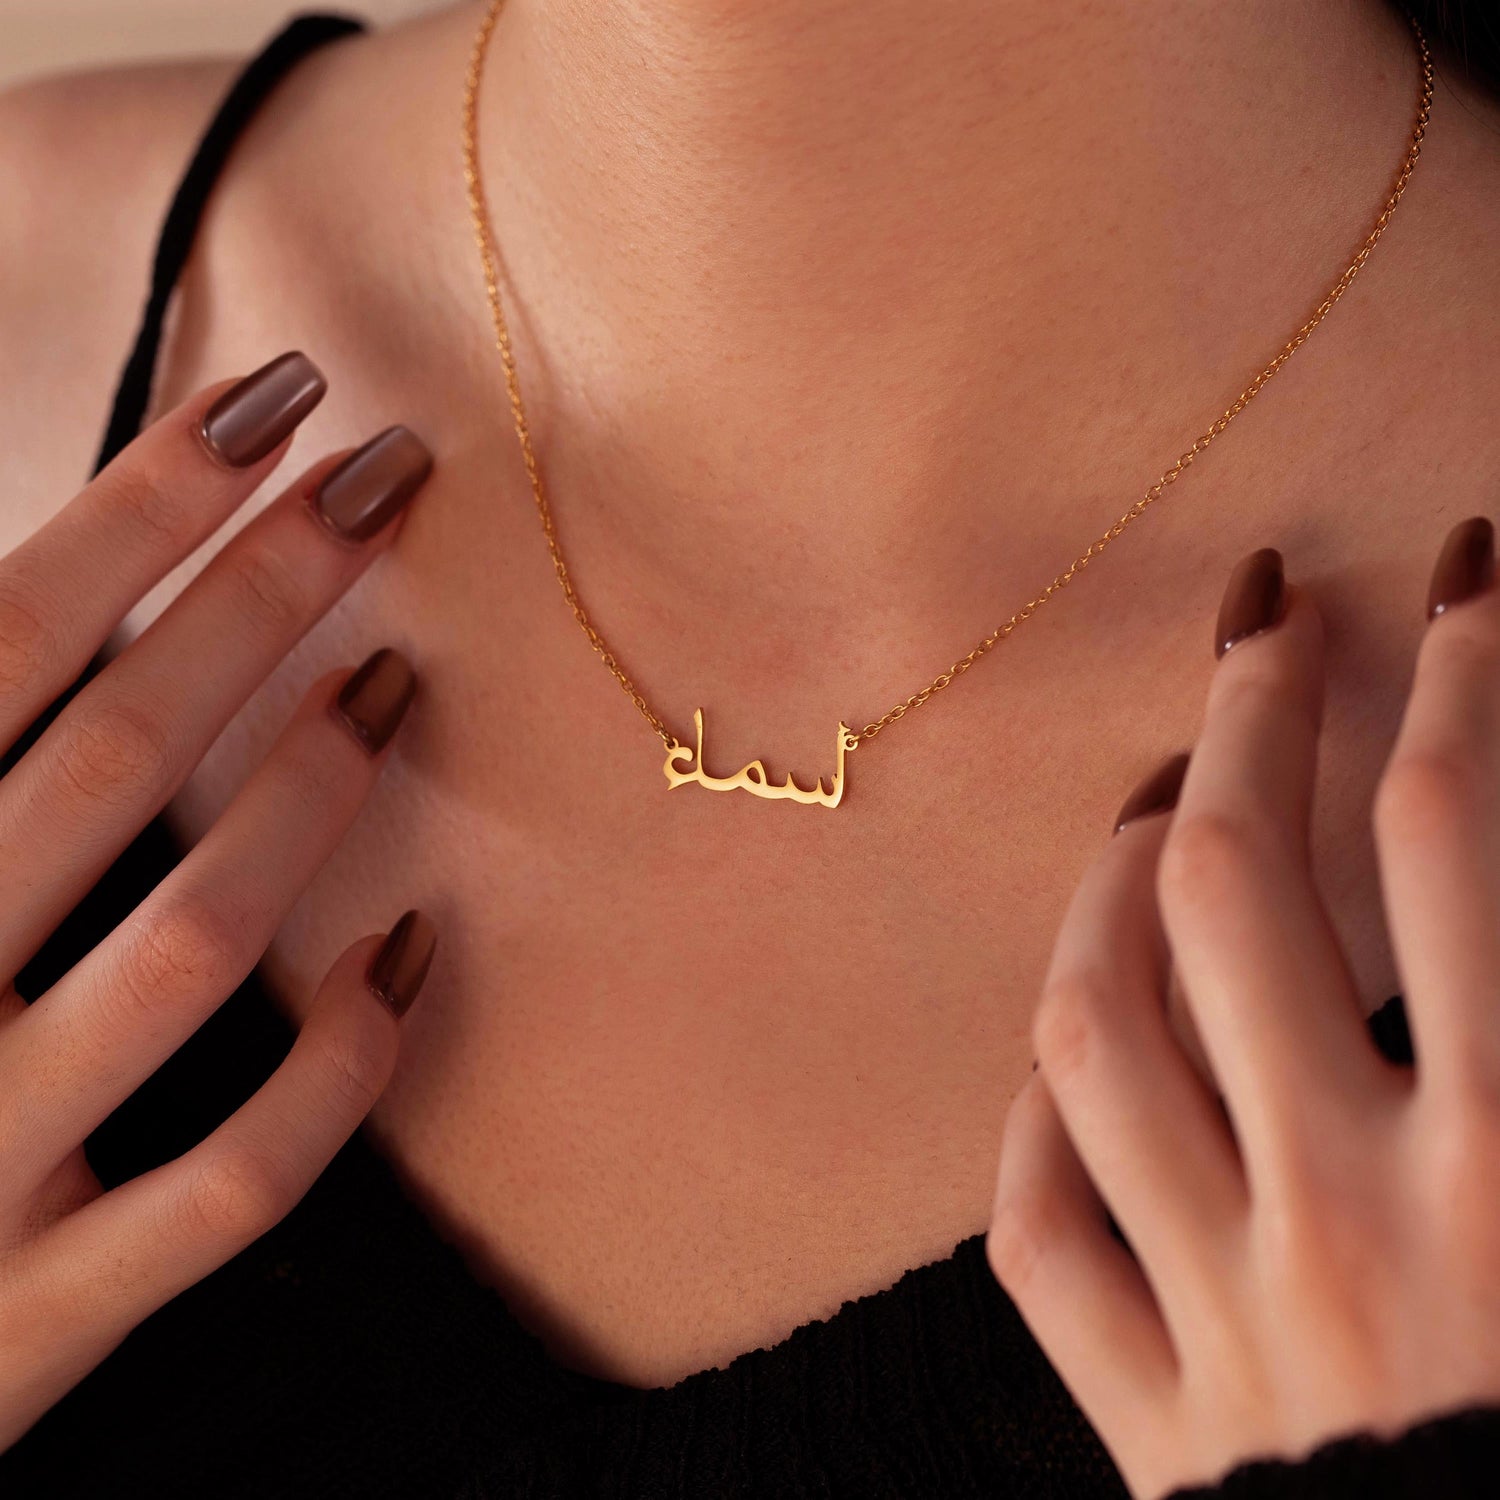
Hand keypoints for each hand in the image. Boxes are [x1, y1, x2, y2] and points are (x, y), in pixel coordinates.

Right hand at [0, 352, 438, 1451]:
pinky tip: (413, 951)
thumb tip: (45, 605)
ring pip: (196, 943)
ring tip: (402, 680)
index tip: (272, 401)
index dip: (142, 504)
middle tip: (389, 480)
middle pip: (116, 754)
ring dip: (310, 795)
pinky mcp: (37, 1322)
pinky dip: (339, 1067)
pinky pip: (235, 1183)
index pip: (4, 647)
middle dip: (261, 596)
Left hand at [986, 521, 1499, 1496]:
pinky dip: (1040, 1112)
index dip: (1465, 678)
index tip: (1455, 582)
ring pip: (1095, 1029)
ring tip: (1155, 798)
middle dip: (1251, 723)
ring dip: (1111, 883)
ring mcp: (1229, 1324)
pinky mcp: (1151, 1428)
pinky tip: (1067, 1033)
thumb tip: (1497, 915)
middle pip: (1245, 892)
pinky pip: (1038, 1225)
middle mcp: (1356, 1228)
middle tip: (1259, 627)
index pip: (1462, 847)